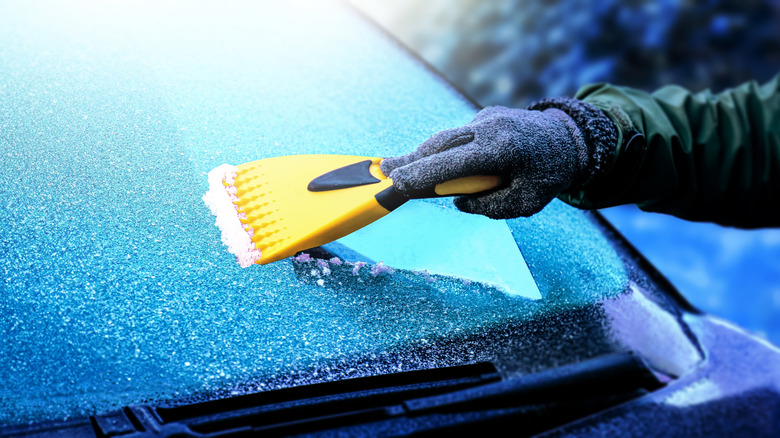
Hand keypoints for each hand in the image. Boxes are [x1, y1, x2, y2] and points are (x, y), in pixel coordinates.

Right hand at [381, 105, 592, 218]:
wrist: (571, 138)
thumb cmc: (549, 175)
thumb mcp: (527, 203)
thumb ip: (490, 207)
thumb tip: (459, 202)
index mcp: (502, 150)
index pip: (452, 164)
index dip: (422, 174)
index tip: (397, 184)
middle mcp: (490, 128)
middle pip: (440, 145)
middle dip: (411, 161)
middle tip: (384, 173)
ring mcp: (486, 118)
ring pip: (445, 138)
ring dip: (422, 155)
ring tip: (395, 169)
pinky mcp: (485, 117)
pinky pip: (458, 137)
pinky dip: (442, 150)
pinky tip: (428, 163)